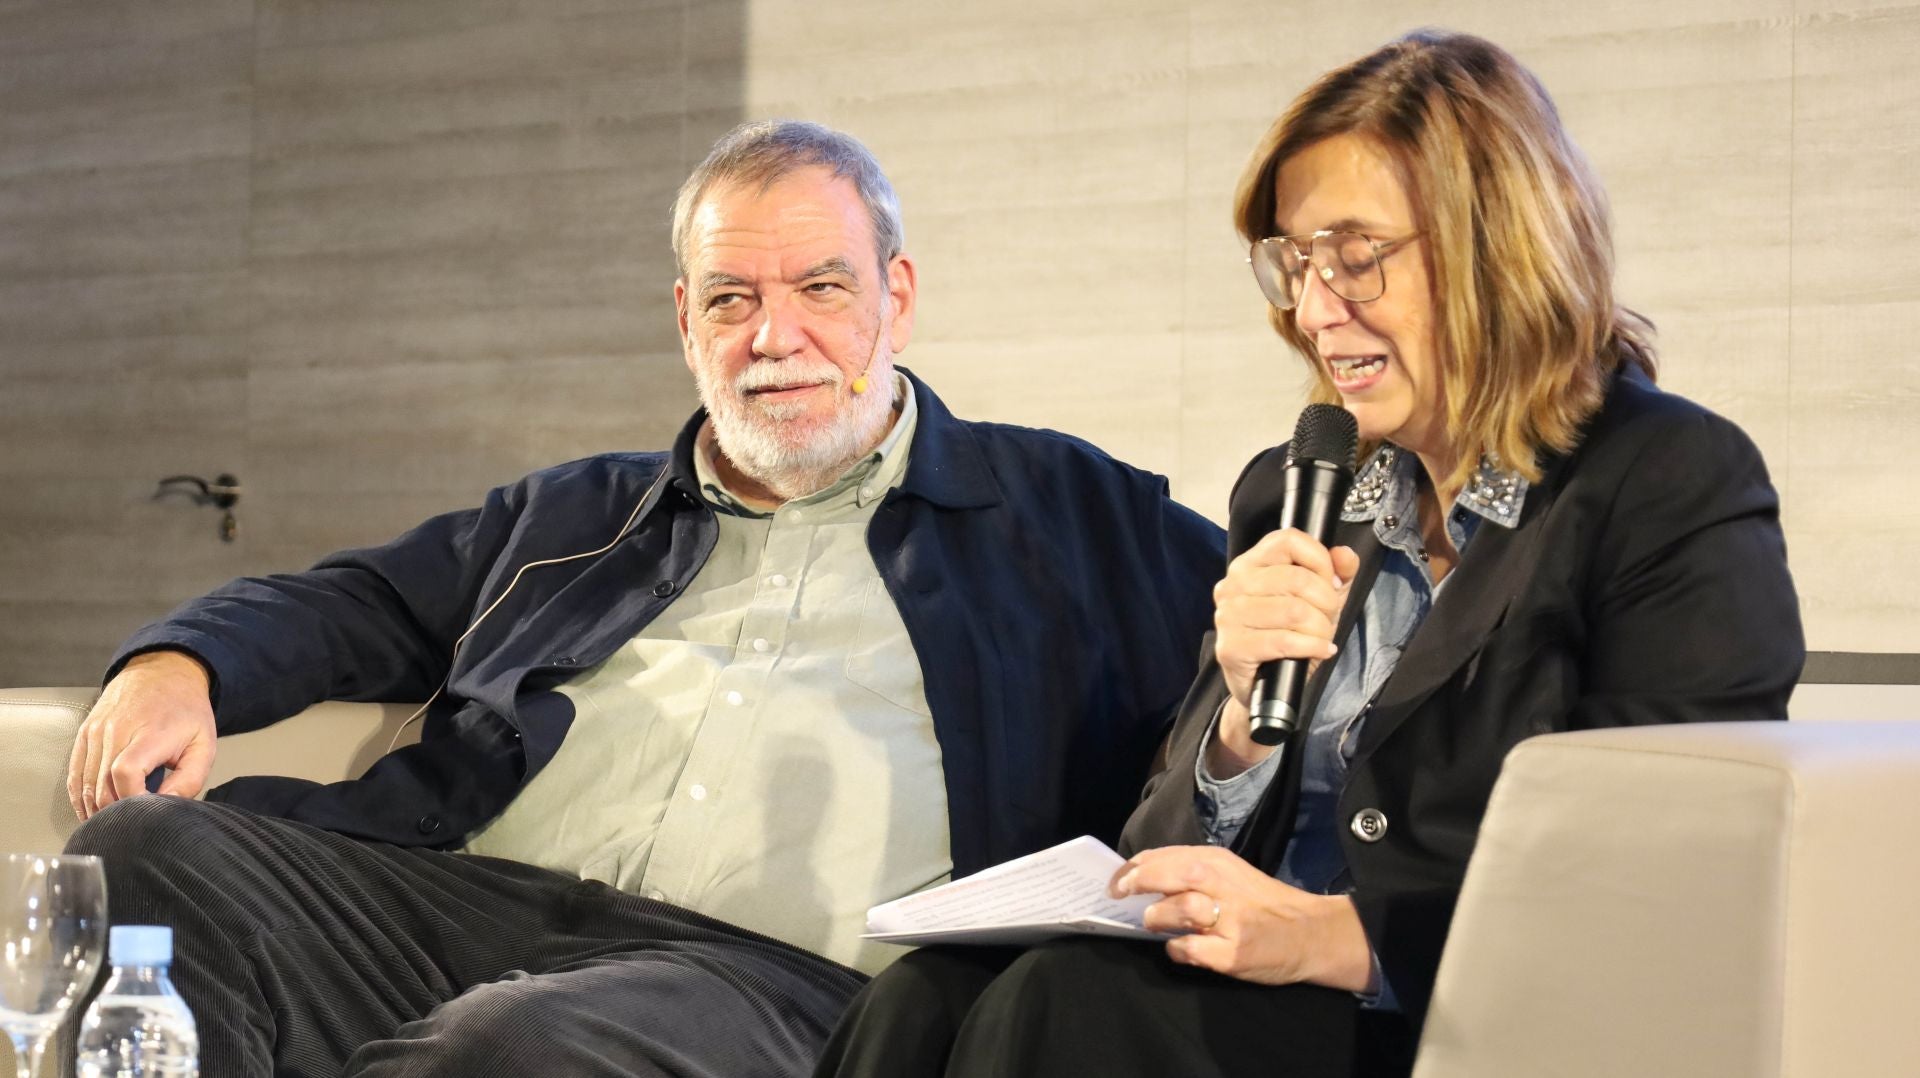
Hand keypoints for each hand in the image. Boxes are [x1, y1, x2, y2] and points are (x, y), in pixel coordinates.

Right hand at [67, 651, 218, 818]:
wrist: (162, 672)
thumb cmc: (186, 711)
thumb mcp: (204, 744)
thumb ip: (190, 779)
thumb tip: (167, 805)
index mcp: (148, 734)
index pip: (125, 774)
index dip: (133, 801)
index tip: (146, 813)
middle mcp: (116, 732)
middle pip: (102, 786)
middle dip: (115, 812)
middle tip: (132, 823)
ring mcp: (95, 732)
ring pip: (85, 784)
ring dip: (96, 809)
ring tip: (114, 822)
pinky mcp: (84, 734)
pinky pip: (75, 774)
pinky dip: (80, 796)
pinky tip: (91, 810)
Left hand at [1111, 845, 1372, 990]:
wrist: (1309, 933)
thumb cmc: (1261, 902)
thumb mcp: (1229, 873)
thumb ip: (1189, 871)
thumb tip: (1139, 877)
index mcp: (1218, 861)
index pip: (1164, 856)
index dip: (1132, 868)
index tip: (1116, 882)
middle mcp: (1223, 884)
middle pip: (1169, 874)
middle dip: (1137, 883)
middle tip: (1121, 896)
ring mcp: (1229, 919)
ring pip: (1177, 910)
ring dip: (1157, 918)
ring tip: (1156, 924)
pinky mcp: (1233, 952)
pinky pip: (1190, 950)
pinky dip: (1178, 950)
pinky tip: (1181, 949)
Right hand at [1209, 528, 1358, 774]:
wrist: (1267, 687)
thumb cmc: (1290, 637)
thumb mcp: (1320, 601)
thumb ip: (1337, 573)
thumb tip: (1345, 555)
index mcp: (1250, 564)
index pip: (1288, 540)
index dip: (1319, 560)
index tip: (1330, 583)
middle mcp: (1233, 584)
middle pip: (1296, 579)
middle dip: (1326, 603)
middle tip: (1328, 619)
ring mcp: (1228, 616)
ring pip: (1294, 611)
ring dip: (1320, 629)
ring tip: (1320, 639)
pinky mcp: (1231, 647)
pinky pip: (1283, 641)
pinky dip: (1311, 647)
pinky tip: (1318, 651)